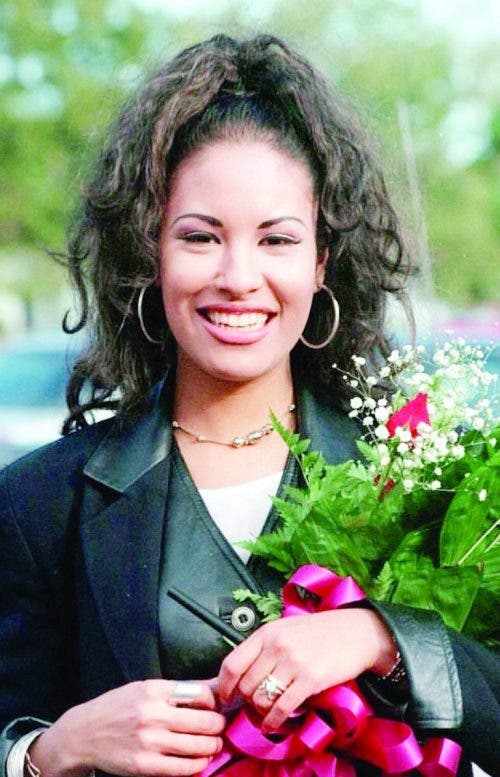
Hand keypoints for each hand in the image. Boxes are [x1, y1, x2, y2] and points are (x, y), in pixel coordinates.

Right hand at [29, 680, 225, 776]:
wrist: (84, 734)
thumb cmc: (117, 708)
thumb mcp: (144, 688)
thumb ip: (177, 690)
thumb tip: (212, 687)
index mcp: (154, 690)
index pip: (201, 694)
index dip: (214, 702)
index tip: (216, 707)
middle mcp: (152, 714)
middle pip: (204, 721)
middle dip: (218, 726)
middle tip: (220, 727)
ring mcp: (149, 741)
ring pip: (198, 746)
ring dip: (212, 746)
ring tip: (213, 744)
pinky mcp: (144, 765)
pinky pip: (183, 768)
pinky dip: (198, 765)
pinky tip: (200, 760)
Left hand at [217, 609, 396, 729]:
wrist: (355, 633)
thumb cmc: (318, 633)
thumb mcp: (285, 630)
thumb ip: (263, 648)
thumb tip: (240, 676)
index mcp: (266, 633)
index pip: (232, 663)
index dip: (224, 686)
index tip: (226, 697)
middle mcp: (276, 646)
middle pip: (246, 685)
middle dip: (247, 700)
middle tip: (254, 705)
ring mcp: (293, 662)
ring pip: (261, 698)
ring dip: (261, 711)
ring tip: (268, 711)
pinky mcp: (310, 679)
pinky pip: (282, 708)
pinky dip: (274, 721)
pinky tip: (274, 724)